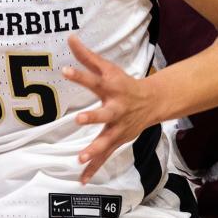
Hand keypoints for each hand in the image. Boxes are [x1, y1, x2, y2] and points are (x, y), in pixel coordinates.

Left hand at [63, 35, 162, 183]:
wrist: (152, 103)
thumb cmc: (124, 83)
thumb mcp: (108, 68)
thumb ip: (87, 56)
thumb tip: (70, 38)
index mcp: (111, 88)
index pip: (94, 79)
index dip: (80, 75)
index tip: (65, 70)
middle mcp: (116, 109)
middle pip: (104, 113)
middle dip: (93, 117)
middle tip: (79, 119)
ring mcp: (118, 127)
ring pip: (106, 140)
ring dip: (94, 150)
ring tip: (81, 158)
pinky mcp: (117, 141)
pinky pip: (104, 156)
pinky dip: (94, 168)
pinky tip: (82, 179)